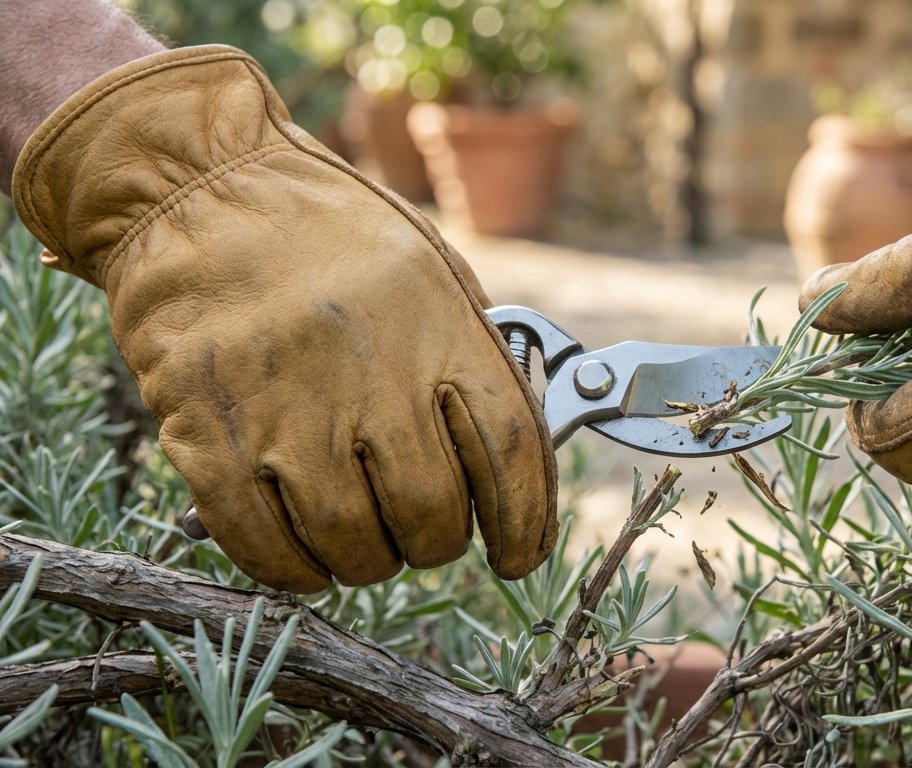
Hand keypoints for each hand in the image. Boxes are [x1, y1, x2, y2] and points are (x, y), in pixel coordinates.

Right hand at [11, 46, 557, 591]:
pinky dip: (294, 570)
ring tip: (363, 540)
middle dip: (435, 542)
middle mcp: (370, 372)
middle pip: (431, 512)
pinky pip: (264, 546)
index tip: (520, 555)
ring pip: (353, 544)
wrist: (195, 190)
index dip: (525, 520)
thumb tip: (510, 460)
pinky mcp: (207, 436)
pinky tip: (306, 558)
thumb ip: (471, 356)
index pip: (509, 450)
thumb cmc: (325, 233)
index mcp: (438, 326)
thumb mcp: (428, 269)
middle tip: (423, 533)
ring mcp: (285, 409)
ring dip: (368, 561)